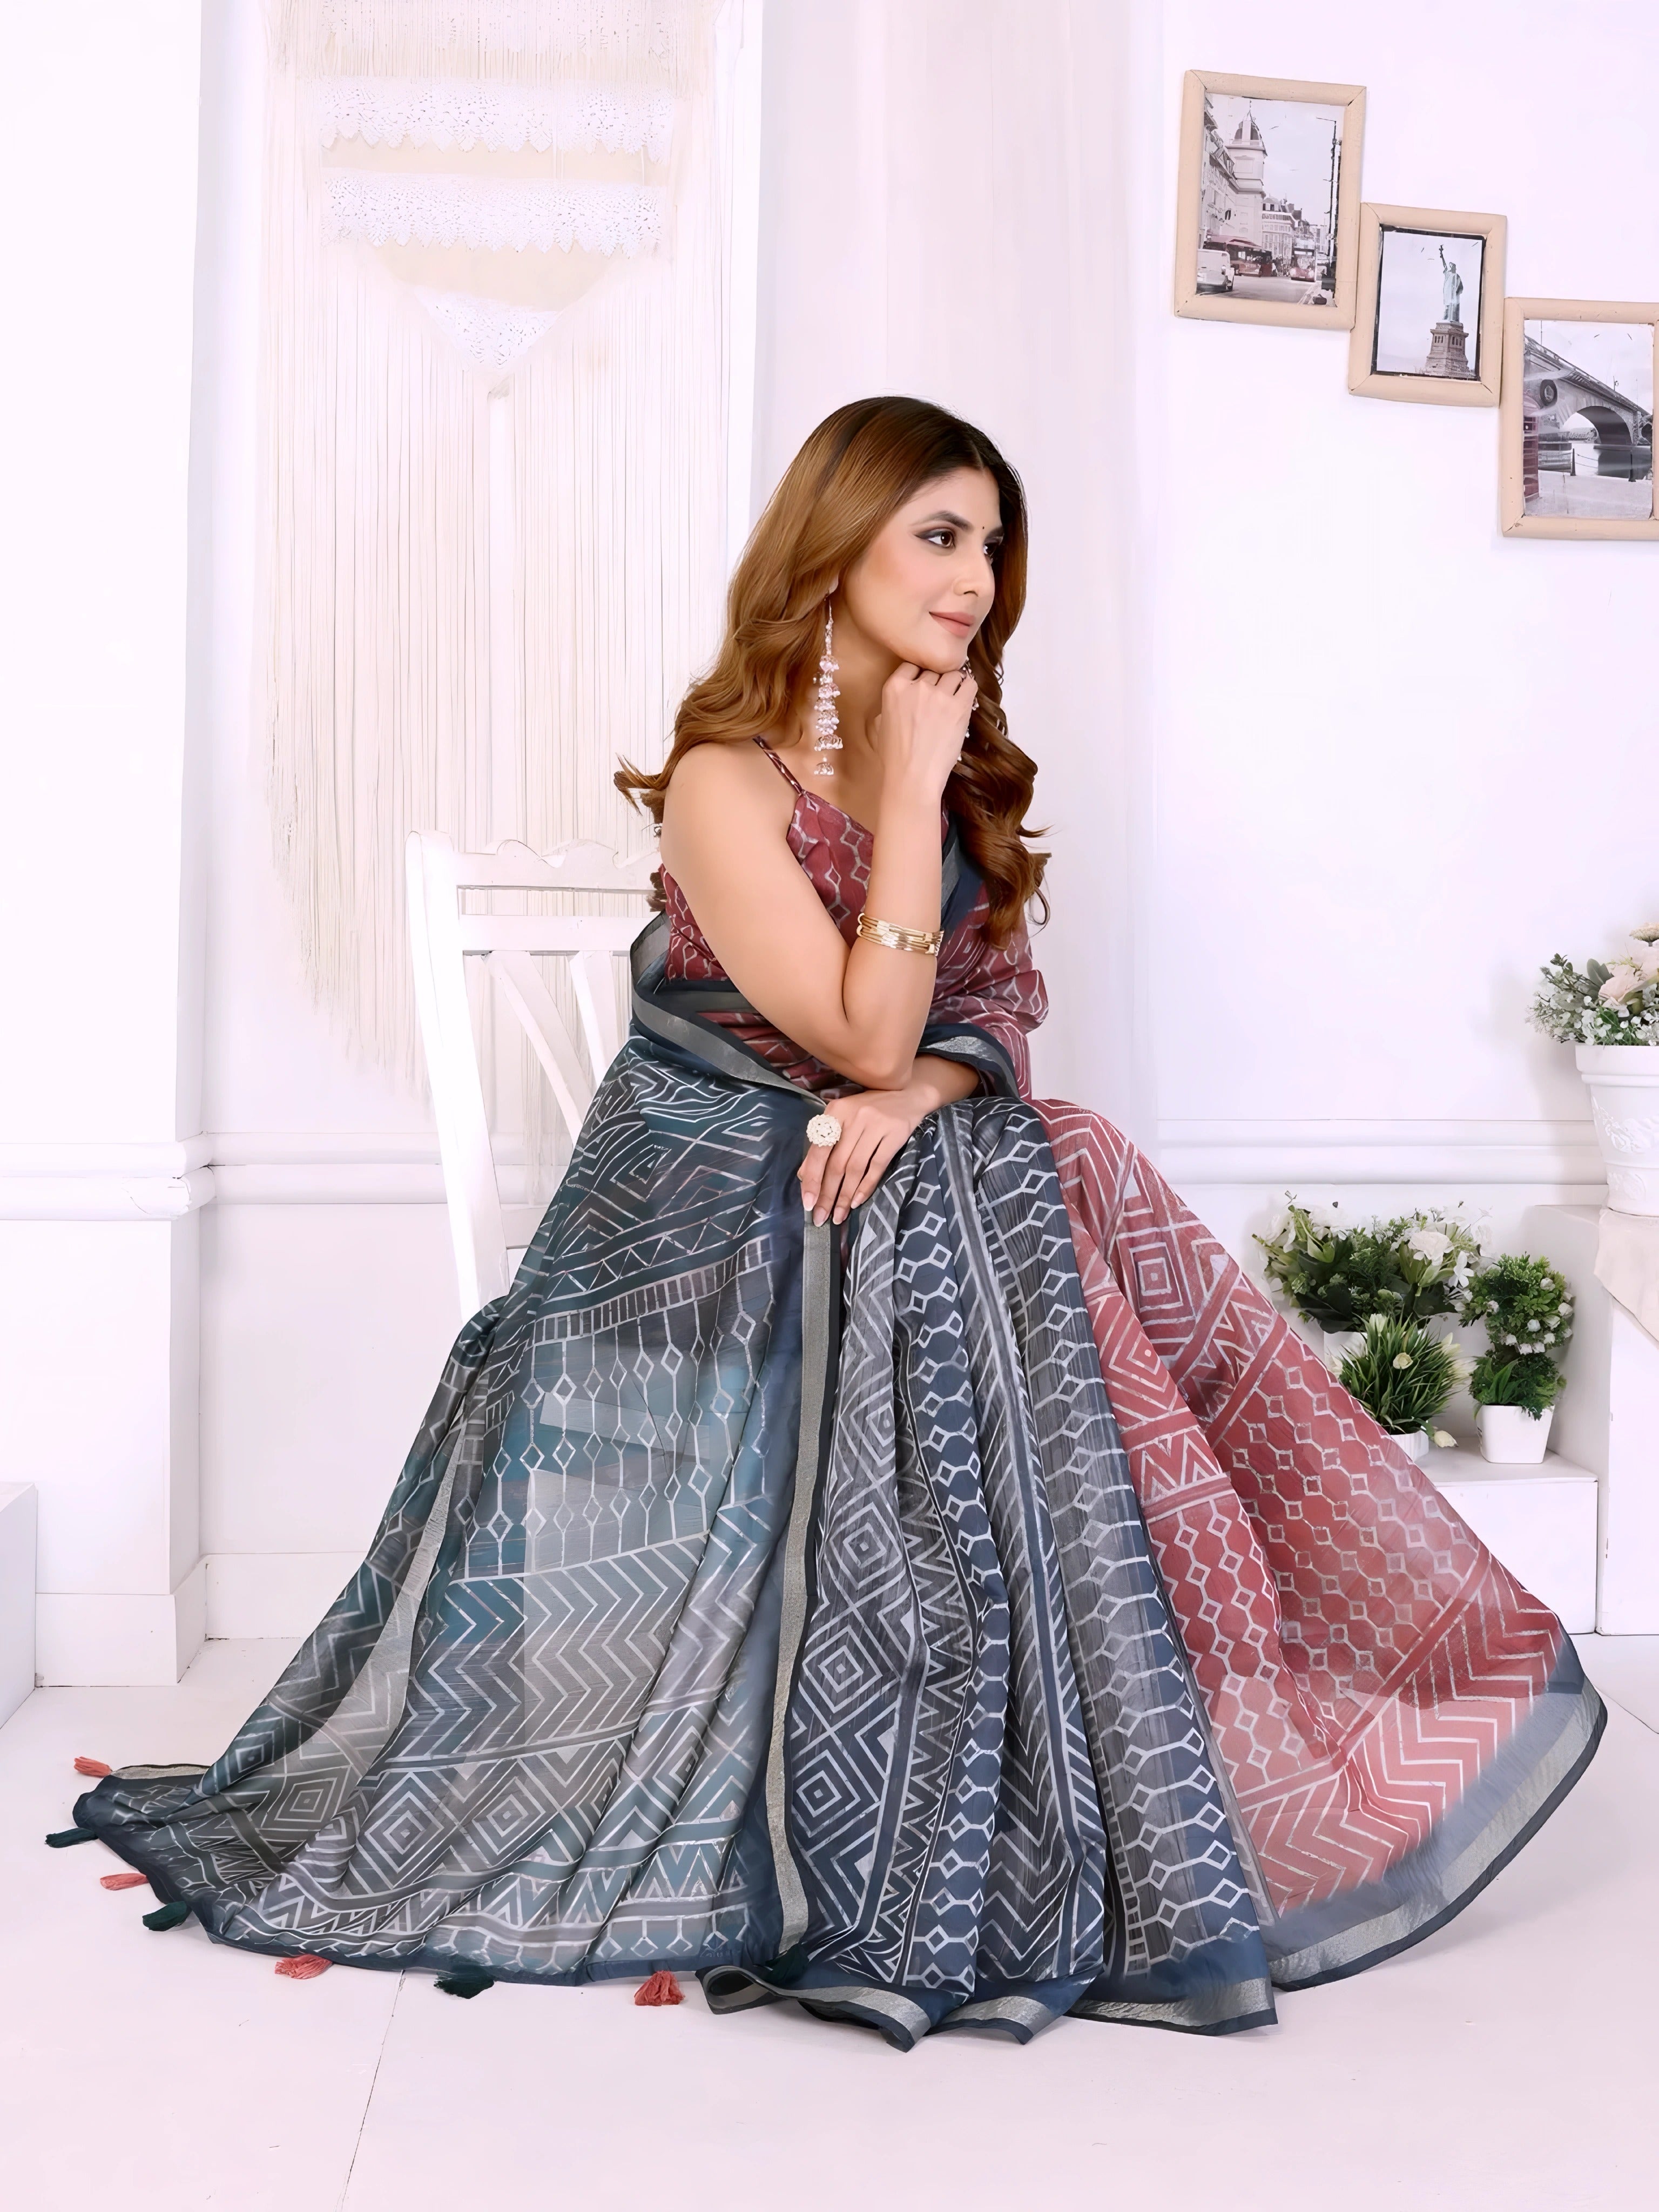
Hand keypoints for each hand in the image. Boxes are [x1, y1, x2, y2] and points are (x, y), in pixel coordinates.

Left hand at [797, 1058, 978, 1224]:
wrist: (908, 1094)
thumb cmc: (870, 1110)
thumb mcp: (843, 1120)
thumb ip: (823, 1145)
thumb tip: (803, 1176)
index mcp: (835, 1111)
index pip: (819, 1151)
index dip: (812, 1180)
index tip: (807, 1203)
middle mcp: (854, 1116)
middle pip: (836, 1163)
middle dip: (827, 1194)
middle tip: (820, 1217)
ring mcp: (876, 1125)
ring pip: (855, 1168)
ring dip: (845, 1196)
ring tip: (838, 1215)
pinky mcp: (895, 1134)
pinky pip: (877, 1166)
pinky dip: (866, 1187)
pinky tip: (857, 1202)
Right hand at [872, 662, 975, 802]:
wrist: (912, 778)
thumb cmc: (895, 758)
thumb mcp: (882, 723)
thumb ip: (894, 702)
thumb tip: (907, 696)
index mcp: (894, 688)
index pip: (911, 665)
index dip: (919, 674)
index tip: (924, 684)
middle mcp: (917, 686)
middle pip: (933, 670)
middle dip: (936, 682)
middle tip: (939, 698)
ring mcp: (939, 695)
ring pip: (953, 674)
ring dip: (954, 684)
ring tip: (953, 698)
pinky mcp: (959, 707)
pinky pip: (970, 684)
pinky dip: (968, 688)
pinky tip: (964, 698)